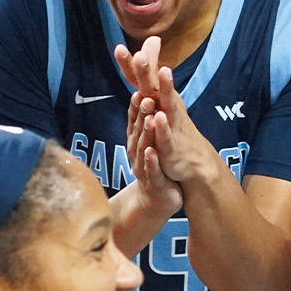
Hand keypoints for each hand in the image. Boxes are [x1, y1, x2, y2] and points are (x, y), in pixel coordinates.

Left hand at [115, 38, 218, 186]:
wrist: (194, 161)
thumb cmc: (173, 128)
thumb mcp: (157, 102)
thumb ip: (147, 77)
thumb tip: (147, 46)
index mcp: (158, 98)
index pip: (142, 79)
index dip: (130, 65)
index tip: (118, 48)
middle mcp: (166, 106)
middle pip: (154, 86)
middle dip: (147, 71)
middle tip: (141, 55)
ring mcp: (171, 124)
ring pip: (167, 105)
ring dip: (165, 90)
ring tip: (163, 73)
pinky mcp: (173, 145)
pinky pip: (167, 135)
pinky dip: (163, 127)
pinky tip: (159, 116)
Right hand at [122, 103, 183, 219]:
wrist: (155, 201)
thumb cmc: (153, 169)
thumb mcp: (148, 145)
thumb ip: (144, 125)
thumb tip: (144, 99)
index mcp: (136, 142)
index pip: (135, 122)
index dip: (135, 107)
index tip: (138, 89)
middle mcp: (137, 153)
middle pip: (138, 131)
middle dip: (141, 114)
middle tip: (144, 97)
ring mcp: (144, 167)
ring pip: (144, 148)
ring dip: (146, 133)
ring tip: (150, 118)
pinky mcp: (154, 182)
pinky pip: (152, 170)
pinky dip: (151, 160)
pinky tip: (152, 150)